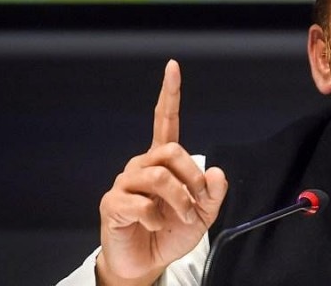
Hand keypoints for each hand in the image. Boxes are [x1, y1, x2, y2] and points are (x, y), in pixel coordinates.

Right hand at [96, 60, 227, 284]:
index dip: (170, 95)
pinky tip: (153, 224)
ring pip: (159, 176)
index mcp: (164, 161)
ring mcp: (125, 183)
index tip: (173, 67)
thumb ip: (215, 193)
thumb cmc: (172, 232)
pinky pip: (141, 203)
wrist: (147, 262)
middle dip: (192, 177)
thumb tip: (217, 172)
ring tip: (180, 217)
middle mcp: (142, 165)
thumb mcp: (204, 214)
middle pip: (171, 150)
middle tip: (196, 203)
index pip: (166, 121)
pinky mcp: (113, 203)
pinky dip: (156, 218)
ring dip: (179, 201)